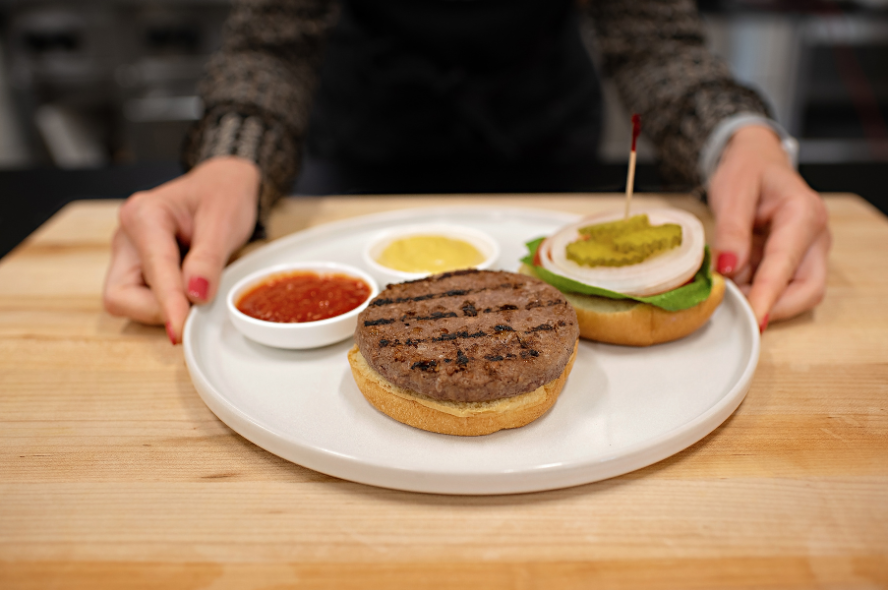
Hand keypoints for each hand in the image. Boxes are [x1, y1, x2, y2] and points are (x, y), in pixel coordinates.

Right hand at [103, 156, 260, 342]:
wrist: (222, 186)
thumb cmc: (222, 196)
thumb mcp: (225, 221)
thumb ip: (208, 258)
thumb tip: (196, 295)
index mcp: (144, 215)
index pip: (154, 270)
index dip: (168, 304)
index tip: (180, 330)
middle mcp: (127, 236)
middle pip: (121, 295)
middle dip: (157, 309)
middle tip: (198, 306)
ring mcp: (128, 254)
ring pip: (127, 302)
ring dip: (163, 307)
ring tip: (199, 286)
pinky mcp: (137, 268)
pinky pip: (141, 299)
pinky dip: (167, 303)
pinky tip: (191, 288)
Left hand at [707, 126, 829, 330]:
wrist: (755, 159)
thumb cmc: (746, 169)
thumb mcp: (731, 192)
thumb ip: (731, 231)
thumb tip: (728, 269)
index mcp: (803, 213)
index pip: (785, 264)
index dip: (767, 295)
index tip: (753, 319)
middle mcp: (815, 236)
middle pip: (807, 289)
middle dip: (772, 306)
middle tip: (733, 308)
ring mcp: (809, 250)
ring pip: (797, 292)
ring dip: (762, 299)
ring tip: (727, 289)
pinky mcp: (796, 259)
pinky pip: (783, 285)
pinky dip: (757, 291)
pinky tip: (734, 284)